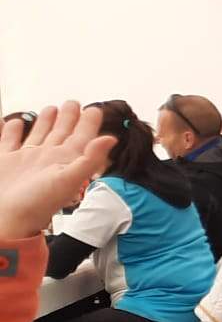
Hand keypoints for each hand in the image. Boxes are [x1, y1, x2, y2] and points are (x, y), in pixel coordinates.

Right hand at [0, 103, 114, 238]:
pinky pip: (8, 141)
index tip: (95, 109)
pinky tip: (11, 121)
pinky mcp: (5, 161)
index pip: (81, 137)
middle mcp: (47, 158)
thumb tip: (111, 139)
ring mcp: (26, 159)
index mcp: (65, 160)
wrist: (7, 219)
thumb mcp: (68, 179)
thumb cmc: (38, 203)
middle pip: (61, 132)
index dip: (88, 123)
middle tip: (72, 102)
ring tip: (50, 108)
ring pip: (38, 134)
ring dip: (44, 121)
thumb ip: (89, 159)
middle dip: (68, 117)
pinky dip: (10, 130)